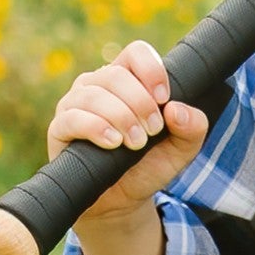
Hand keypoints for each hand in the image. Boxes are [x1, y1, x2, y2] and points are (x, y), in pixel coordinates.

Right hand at [45, 41, 210, 228]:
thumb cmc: (149, 165)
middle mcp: (98, 86)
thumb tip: (177, 110)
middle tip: (153, 130)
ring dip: (121, 117)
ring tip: (136, 142)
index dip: (151, 70)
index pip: (135, 53)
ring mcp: (75, 105)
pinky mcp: (60, 129)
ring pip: (94, 94)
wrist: (123, 201)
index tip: (164, 99)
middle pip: (115, 74)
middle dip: (140, 102)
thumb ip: (193, 128)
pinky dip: (96, 128)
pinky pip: (72, 118)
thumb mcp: (182, 149)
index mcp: (127, 80)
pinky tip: (114, 143)